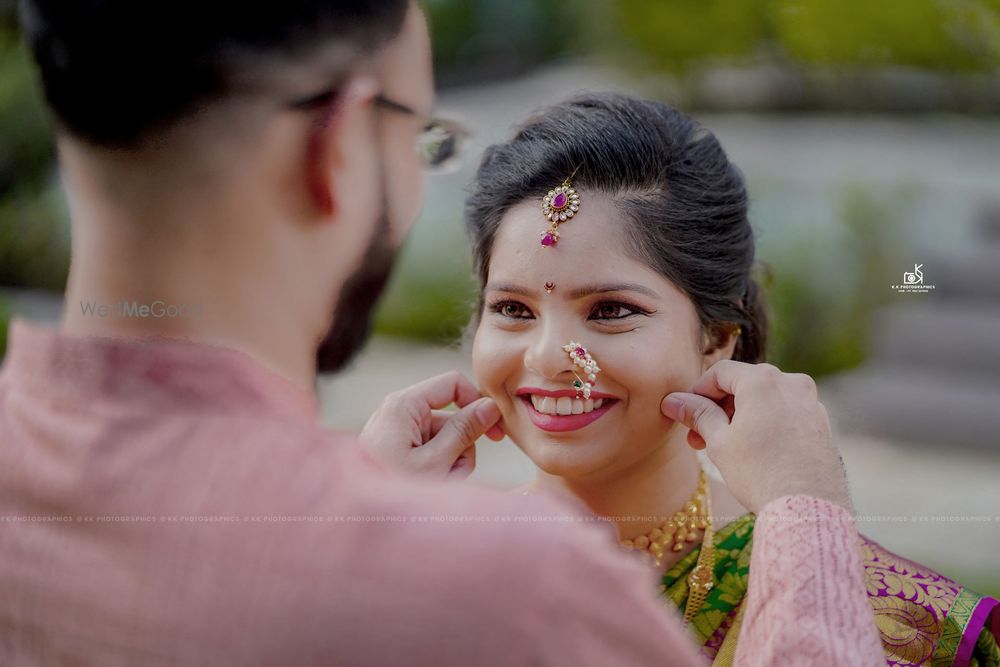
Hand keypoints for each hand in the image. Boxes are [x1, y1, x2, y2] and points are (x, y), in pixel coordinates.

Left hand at [359, 371, 503, 479]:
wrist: (353, 522)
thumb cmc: (391, 490)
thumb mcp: (436, 461)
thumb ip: (464, 431)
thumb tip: (490, 405)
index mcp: (404, 404)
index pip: (453, 383)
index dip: (477, 402)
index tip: (495, 430)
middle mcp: (399, 412)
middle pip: (451, 418)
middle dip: (461, 448)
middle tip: (453, 474)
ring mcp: (398, 432)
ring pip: (444, 439)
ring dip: (450, 463)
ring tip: (436, 486)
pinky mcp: (397, 448)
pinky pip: (430, 451)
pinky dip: (437, 469)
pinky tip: (428, 488)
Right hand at [660, 361, 850, 512]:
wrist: (808, 509)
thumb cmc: (760, 474)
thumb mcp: (719, 442)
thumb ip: (697, 414)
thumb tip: (673, 401)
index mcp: (763, 380)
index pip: (720, 372)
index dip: (697, 391)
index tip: (686, 414)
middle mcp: (791, 382)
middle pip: (743, 383)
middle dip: (718, 407)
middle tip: (699, 437)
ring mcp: (810, 401)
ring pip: (765, 398)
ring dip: (740, 416)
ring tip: (725, 447)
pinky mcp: (821, 422)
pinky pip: (784, 412)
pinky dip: (765, 422)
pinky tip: (754, 451)